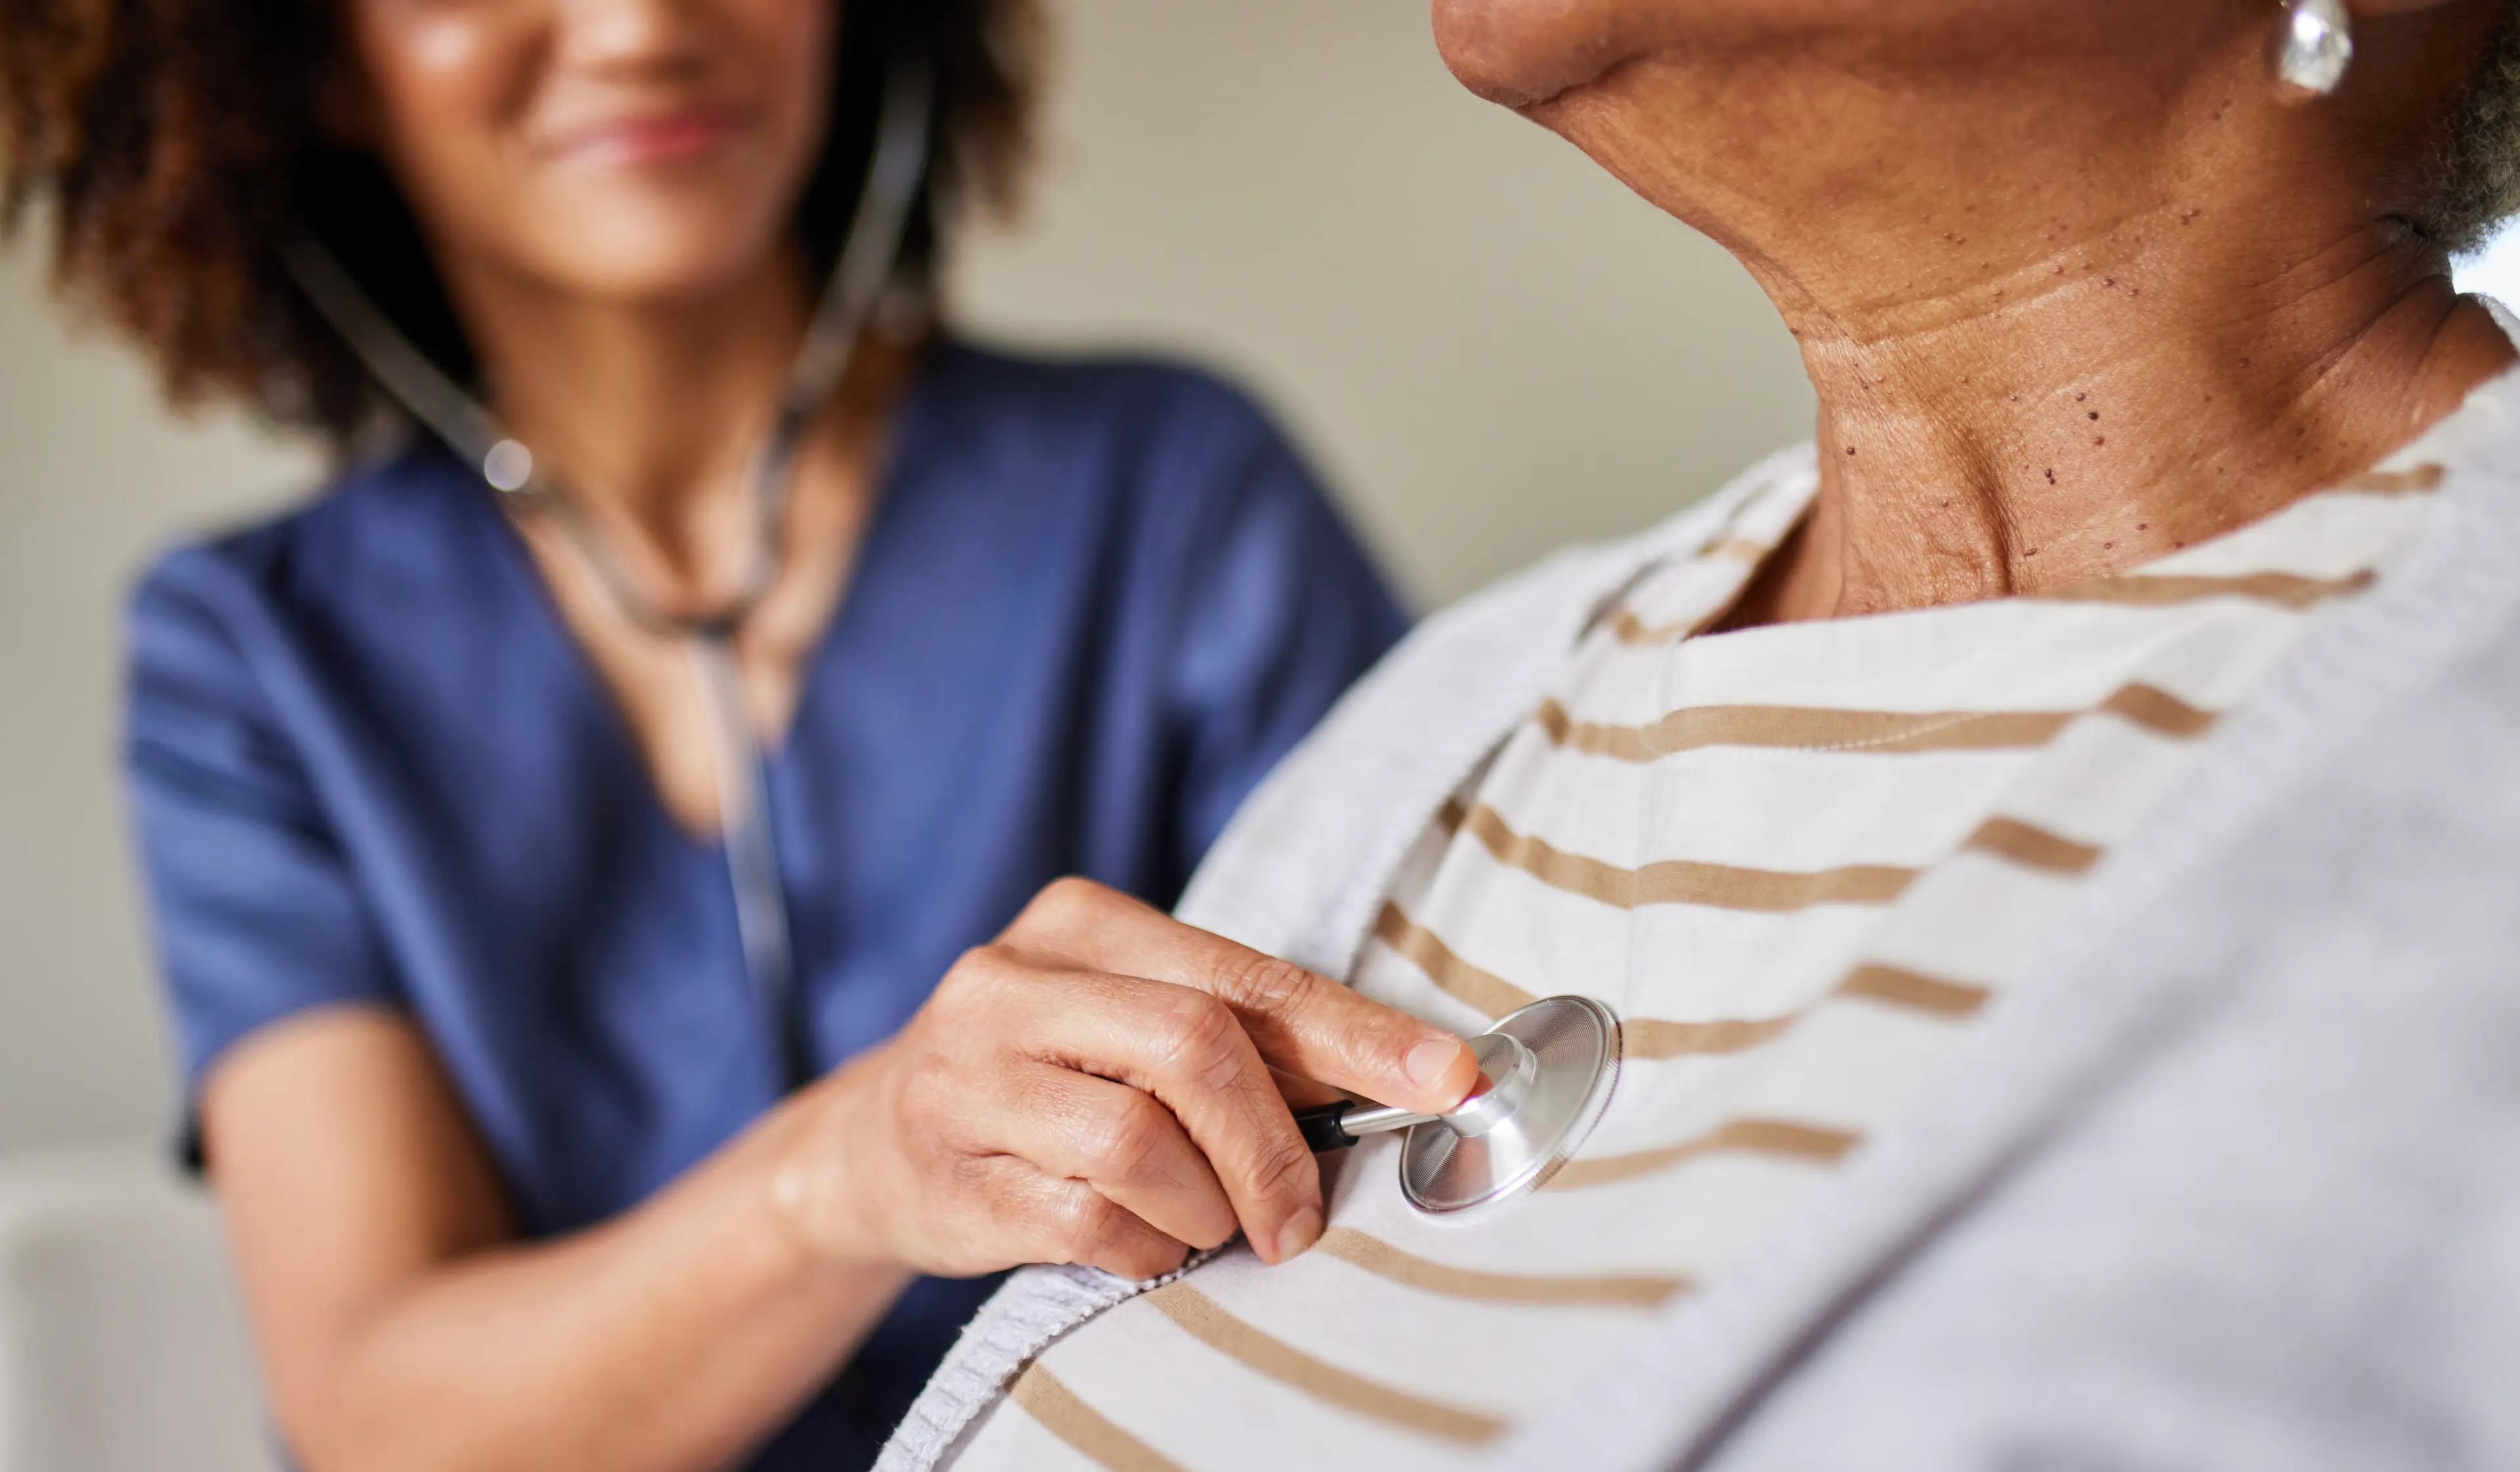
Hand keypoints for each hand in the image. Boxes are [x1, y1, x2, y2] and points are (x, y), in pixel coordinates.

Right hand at [771, 878, 1480, 1280]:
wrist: (873, 1142)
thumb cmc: (1046, 1075)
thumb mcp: (1128, 1018)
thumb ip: (1240, 1034)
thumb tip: (1408, 1077)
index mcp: (1081, 921)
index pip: (1246, 977)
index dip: (1358, 1034)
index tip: (1448, 1080)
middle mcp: (1012, 981)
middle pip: (1195, 1048)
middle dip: (1275, 1146)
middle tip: (1301, 1216)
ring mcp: (969, 1075)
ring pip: (1139, 1141)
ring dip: (1203, 1204)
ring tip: (1203, 1223)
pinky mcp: (950, 1172)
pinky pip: (1088, 1220)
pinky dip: (1143, 1248)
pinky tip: (1142, 1244)